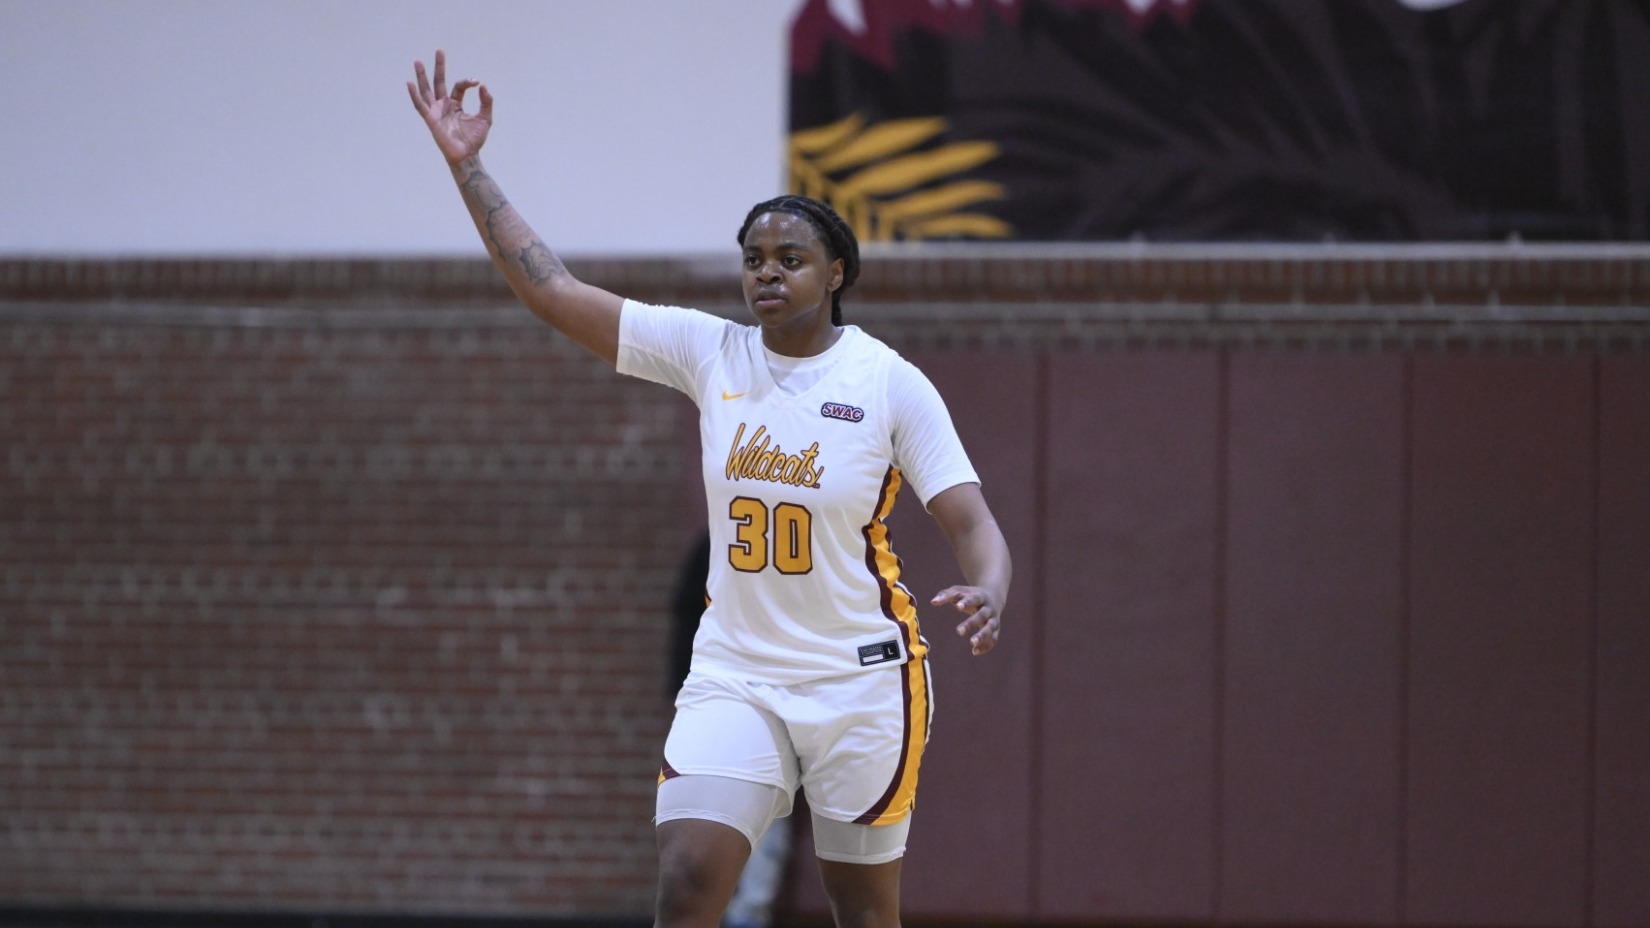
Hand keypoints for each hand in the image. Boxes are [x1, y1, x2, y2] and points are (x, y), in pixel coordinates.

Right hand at [407, 49, 491, 163]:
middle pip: (438, 82)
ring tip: (418, 62)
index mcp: (455, 104)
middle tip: (439, 50)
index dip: (466, 82)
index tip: (477, 82)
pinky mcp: (430, 120)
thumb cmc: (474, 140)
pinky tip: (409, 83)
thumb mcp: (485, 118)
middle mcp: (443, 106)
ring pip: (426, 90)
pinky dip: (414, 95)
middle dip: (439, 67)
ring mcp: (436, 112)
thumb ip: (486, 102)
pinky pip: (420, 106)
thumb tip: (483, 86)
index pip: (458, 86)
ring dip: (422, 76)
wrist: (467, 156)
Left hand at [931, 586, 1000, 655]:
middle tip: (958, 631)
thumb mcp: (959, 591)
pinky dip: (986, 646)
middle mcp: (989, 608)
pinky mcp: (996, 629)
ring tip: (972, 644)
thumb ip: (946, 595)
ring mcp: (993, 619)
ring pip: (990, 628)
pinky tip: (975, 652)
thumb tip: (933, 602)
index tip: (958, 607)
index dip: (967, 603)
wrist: (993, 597)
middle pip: (982, 615)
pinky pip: (993, 639)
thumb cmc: (970, 595)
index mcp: (980, 596)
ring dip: (982, 636)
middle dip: (971, 623)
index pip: (974, 599)